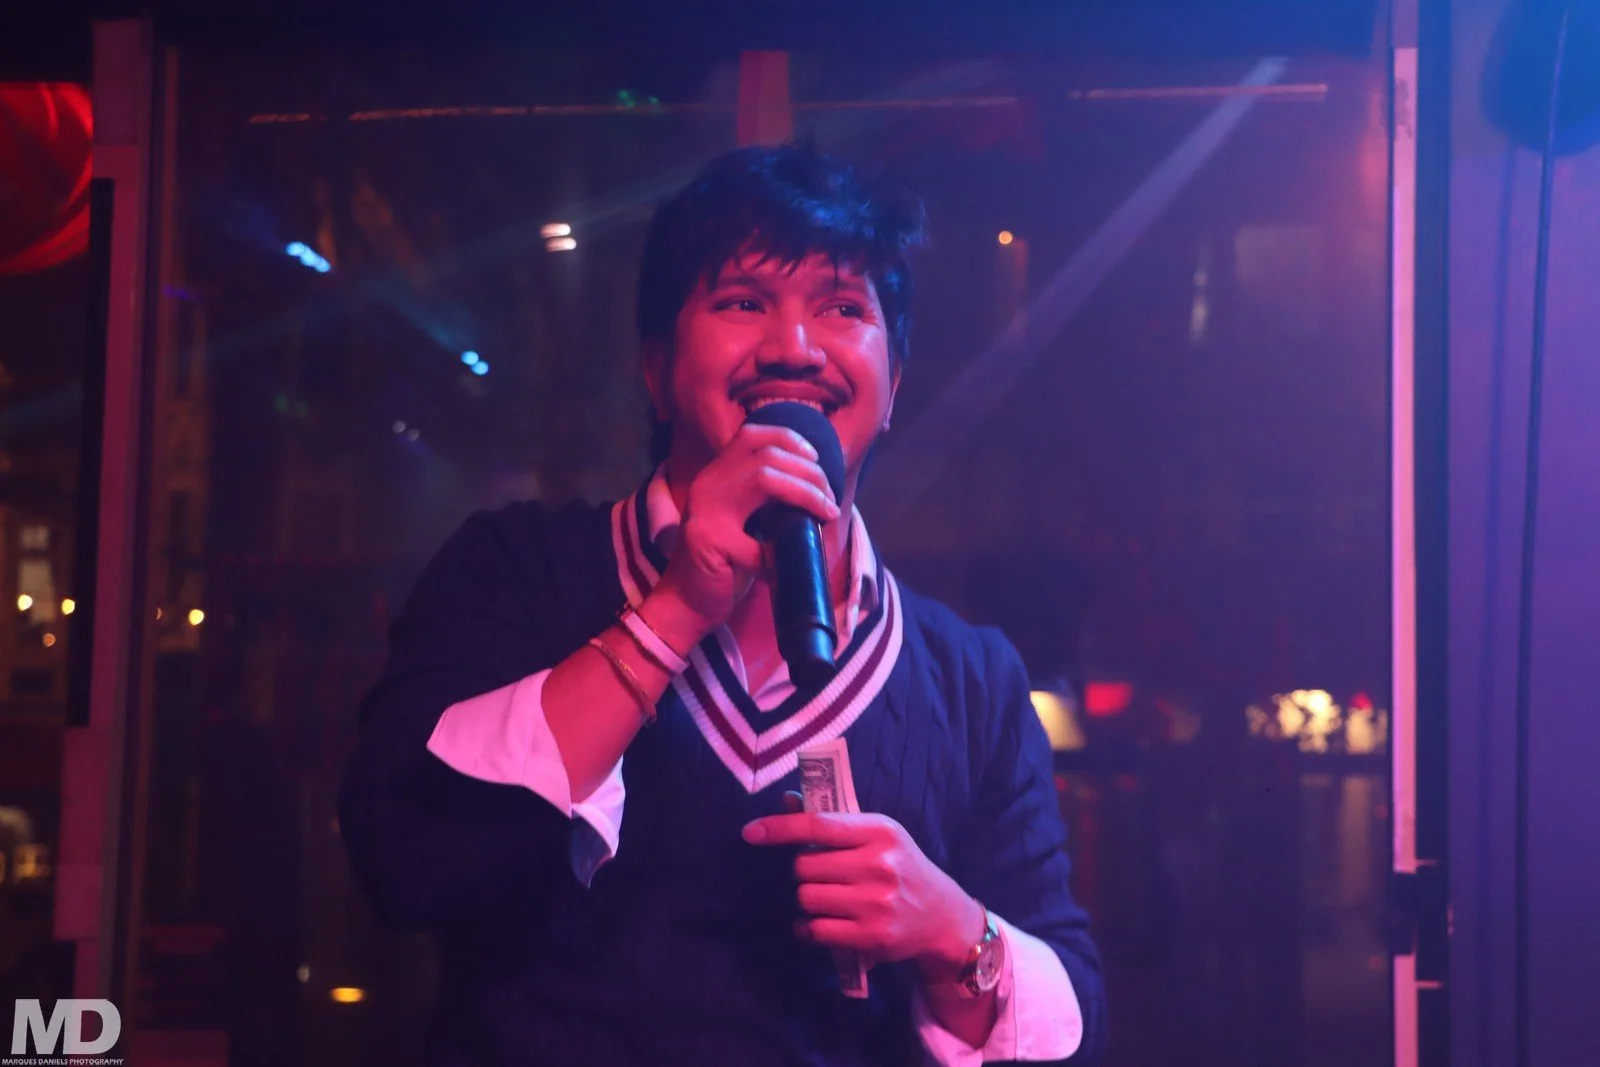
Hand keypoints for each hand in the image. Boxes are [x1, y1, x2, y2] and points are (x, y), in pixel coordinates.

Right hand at [650, 424, 839, 634]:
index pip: (751, 435)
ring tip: (825, 514)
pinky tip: (783, 565)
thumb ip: (765, 498)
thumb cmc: (725, 564)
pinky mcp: (707, 541)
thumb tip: (816, 484)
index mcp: (715, 475)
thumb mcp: (745, 520)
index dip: (789, 439)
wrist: (686, 602)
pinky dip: (779, 555)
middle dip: (810, 473)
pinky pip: (758, 543)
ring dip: (806, 494)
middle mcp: (707, 484)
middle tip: (830, 499)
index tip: (816, 459)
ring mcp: (705, 510)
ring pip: (765, 478)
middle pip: (767, 454)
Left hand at [741, 810, 984, 980]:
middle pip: (804, 866)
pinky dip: (808, 928)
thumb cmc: (900, 867)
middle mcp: (879, 865)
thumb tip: (786, 800)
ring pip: (806, 897)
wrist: (942, 916)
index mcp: (879, 831)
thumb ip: (832, 819)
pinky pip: (815, 929)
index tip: (750, 833)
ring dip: (808, 899)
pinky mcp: (872, 937)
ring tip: (828, 899)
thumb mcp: (876, 835)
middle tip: (825, 875)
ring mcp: (876, 903)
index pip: (818, 825)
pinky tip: (822, 923)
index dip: (779, 828)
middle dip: (805, 871)